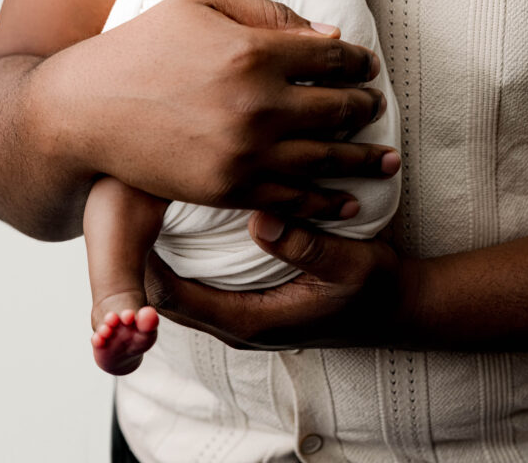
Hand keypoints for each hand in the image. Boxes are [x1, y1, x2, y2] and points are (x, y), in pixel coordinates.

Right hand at [34, 0, 398, 219]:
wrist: (86, 109)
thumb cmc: (142, 45)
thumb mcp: (200, 3)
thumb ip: (267, 14)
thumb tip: (327, 39)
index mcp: (255, 51)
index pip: (332, 58)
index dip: (359, 62)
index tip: (367, 66)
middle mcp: (259, 103)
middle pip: (339, 108)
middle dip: (365, 106)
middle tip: (376, 107)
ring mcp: (245, 152)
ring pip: (326, 159)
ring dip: (363, 159)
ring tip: (386, 159)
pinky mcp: (228, 189)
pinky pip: (293, 197)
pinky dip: (327, 201)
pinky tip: (348, 201)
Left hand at [145, 212, 412, 349]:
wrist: (399, 307)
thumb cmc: (374, 288)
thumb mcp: (348, 262)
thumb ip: (304, 244)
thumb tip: (260, 219)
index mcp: (252, 320)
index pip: (175, 298)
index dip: (148, 262)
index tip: (136, 218)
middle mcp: (239, 323)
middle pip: (166, 297)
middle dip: (144, 256)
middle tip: (129, 204)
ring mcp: (243, 314)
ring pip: (181, 291)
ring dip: (160, 257)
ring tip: (143, 209)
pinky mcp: (250, 301)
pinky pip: (201, 283)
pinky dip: (184, 258)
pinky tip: (180, 220)